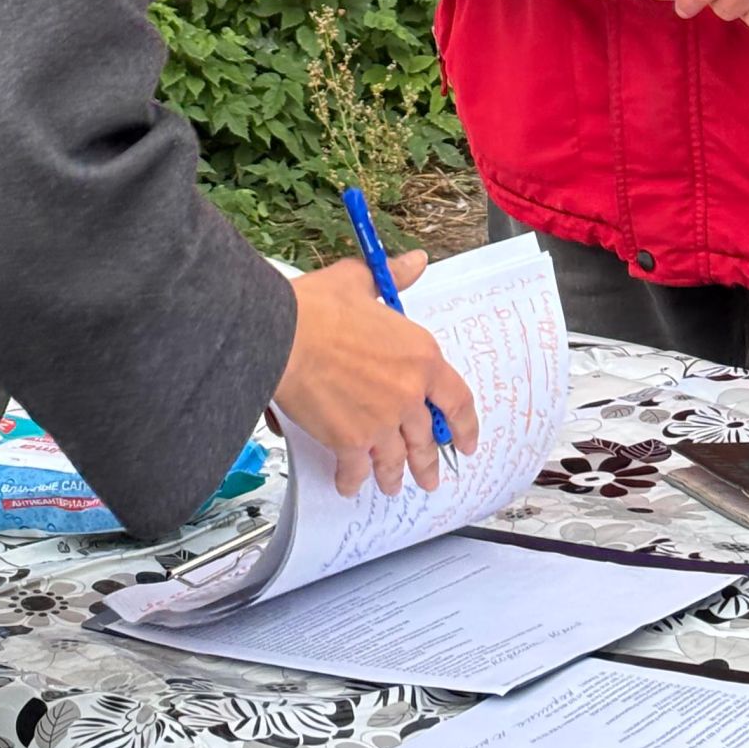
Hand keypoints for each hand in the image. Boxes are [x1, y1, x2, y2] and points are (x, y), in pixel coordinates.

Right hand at [274, 254, 479, 498]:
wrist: (284, 336)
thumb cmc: (319, 308)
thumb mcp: (361, 281)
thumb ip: (393, 276)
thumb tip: (416, 262)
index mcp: (421, 357)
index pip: (457, 401)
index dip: (464, 426)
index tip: (465, 442)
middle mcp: (408, 395)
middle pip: (426, 438)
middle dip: (428, 462)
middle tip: (429, 476)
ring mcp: (381, 422)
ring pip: (395, 460)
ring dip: (394, 476)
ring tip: (392, 485)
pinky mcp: (350, 441)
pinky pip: (357, 469)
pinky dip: (353, 480)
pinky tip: (349, 484)